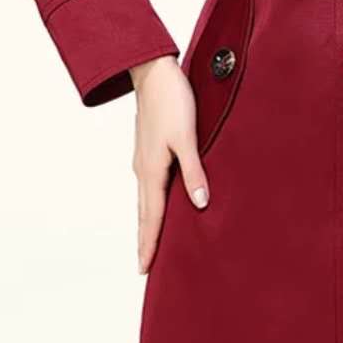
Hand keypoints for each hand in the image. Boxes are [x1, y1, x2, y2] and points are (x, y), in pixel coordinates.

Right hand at [129, 56, 209, 273]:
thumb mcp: (188, 137)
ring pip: (144, 200)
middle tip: (143, 267)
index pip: (152, 217)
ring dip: (146, 223)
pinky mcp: (147, 148)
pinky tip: (155, 203)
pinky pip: (147, 185)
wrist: (153, 72)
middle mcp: (143, 169)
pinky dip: (149, 203)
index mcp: (153, 170)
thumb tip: (200, 205)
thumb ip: (194, 172)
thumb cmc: (173, 101)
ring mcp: (143, 159)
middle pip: (144, 213)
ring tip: (148, 243)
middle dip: (144, 240)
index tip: (144, 270)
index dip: (150, 244)